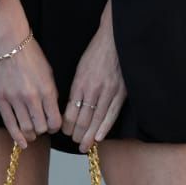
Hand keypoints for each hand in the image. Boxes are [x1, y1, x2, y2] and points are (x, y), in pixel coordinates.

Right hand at [0, 33, 62, 149]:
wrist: (8, 41)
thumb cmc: (30, 54)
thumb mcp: (48, 72)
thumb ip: (51, 93)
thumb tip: (53, 112)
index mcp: (47, 89)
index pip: (55, 121)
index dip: (56, 128)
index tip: (54, 126)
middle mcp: (32, 97)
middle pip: (41, 127)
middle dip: (43, 130)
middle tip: (42, 128)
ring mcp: (15, 99)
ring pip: (26, 128)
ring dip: (31, 134)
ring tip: (32, 134)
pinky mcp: (0, 99)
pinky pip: (10, 124)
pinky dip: (17, 137)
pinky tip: (22, 142)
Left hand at [63, 2, 126, 151]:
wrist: (115, 38)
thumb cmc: (97, 52)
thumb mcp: (81, 68)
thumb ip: (77, 87)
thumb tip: (73, 106)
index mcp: (80, 83)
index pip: (70, 110)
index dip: (66, 124)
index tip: (64, 132)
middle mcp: (92, 89)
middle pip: (82, 118)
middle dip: (77, 133)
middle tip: (74, 143)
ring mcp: (108, 91)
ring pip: (96, 118)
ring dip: (89, 135)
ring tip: (84, 146)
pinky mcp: (121, 91)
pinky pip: (112, 113)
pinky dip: (105, 126)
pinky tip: (99, 137)